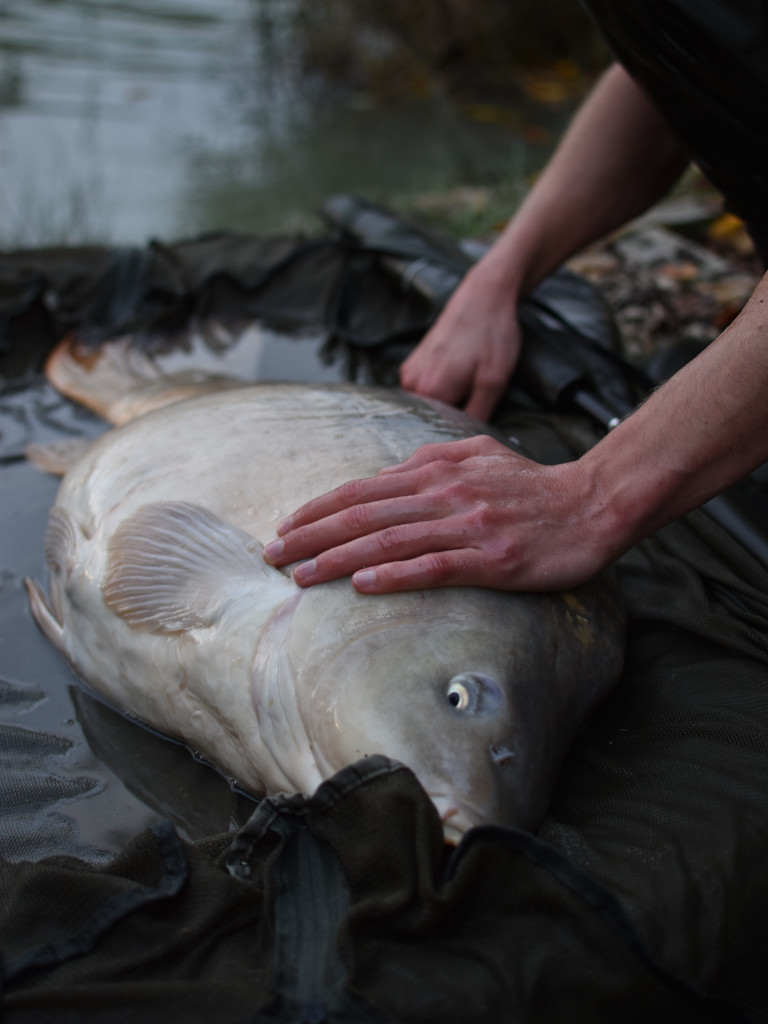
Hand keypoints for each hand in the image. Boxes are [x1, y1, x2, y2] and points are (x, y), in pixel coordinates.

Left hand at [262, 436, 611, 593]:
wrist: (591, 504)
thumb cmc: (531, 484)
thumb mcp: (478, 455)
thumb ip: (431, 461)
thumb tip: (390, 475)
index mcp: (436, 469)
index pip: (362, 489)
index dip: (317, 508)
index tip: (285, 526)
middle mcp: (444, 493)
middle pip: (363, 514)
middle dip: (310, 535)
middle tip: (271, 555)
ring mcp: (467, 525)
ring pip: (388, 540)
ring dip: (336, 558)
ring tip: (299, 576)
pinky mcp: (490, 557)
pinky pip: (433, 567)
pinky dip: (393, 575)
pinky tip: (360, 585)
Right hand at [399, 267, 522, 421]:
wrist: (484, 296)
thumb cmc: (492, 336)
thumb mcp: (494, 381)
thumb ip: (478, 414)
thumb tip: (466, 438)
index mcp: (431, 392)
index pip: (444, 428)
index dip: (463, 428)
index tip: (478, 416)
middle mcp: (411, 385)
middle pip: (433, 418)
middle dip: (454, 415)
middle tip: (475, 397)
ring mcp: (408, 373)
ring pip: (429, 404)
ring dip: (447, 401)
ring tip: (466, 382)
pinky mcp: (411, 364)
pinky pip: (424, 390)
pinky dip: (440, 388)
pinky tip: (457, 373)